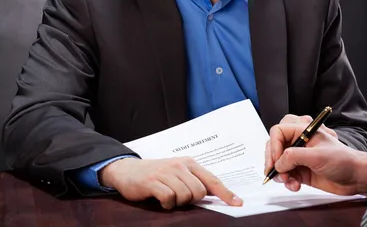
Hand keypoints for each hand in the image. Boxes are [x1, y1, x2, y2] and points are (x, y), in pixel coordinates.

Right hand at [99, 157, 242, 208]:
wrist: (128, 170)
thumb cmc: (158, 174)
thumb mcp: (179, 173)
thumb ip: (196, 181)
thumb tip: (217, 195)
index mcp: (190, 163)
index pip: (212, 180)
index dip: (226, 193)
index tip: (238, 203)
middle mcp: (180, 165)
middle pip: (199, 192)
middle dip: (191, 200)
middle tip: (179, 197)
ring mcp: (166, 172)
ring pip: (185, 196)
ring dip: (177, 202)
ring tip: (168, 196)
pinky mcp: (152, 181)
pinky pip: (169, 199)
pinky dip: (166, 204)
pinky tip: (160, 199)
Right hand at [265, 114, 366, 195]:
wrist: (355, 177)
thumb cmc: (342, 160)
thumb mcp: (317, 156)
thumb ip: (294, 156)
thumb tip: (278, 163)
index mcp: (303, 130)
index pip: (278, 132)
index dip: (274, 145)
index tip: (277, 160)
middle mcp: (299, 142)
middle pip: (274, 146)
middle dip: (273, 161)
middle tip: (276, 172)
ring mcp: (298, 157)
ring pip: (277, 162)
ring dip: (280, 174)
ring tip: (289, 181)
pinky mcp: (299, 170)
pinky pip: (285, 175)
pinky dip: (286, 182)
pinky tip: (295, 185)